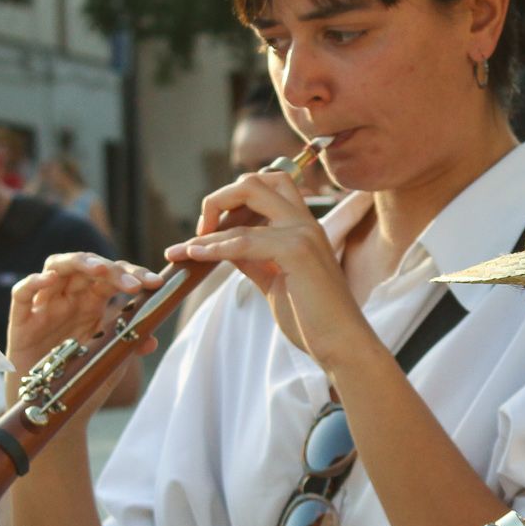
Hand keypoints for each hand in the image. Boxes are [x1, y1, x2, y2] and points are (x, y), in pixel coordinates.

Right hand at [5, 252, 159, 391]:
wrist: (48, 409)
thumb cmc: (78, 381)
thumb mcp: (109, 363)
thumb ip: (127, 346)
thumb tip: (152, 339)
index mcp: (92, 304)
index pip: (112, 276)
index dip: (133, 274)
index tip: (156, 284)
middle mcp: (69, 298)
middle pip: (87, 266)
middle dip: (112, 270)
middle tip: (134, 284)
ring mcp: (45, 306)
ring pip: (56, 267)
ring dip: (79, 263)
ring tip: (100, 270)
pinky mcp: (21, 321)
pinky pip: (21, 294)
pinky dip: (34, 283)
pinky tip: (50, 280)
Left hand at [168, 170, 374, 368]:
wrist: (342, 344)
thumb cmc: (313, 319)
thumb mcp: (275, 281)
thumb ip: (253, 258)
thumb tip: (223, 246)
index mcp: (303, 227)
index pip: (266, 189)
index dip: (232, 202)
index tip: (208, 231)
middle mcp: (305, 222)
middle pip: (256, 181)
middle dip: (219, 198)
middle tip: (201, 229)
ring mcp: (303, 232)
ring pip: (248, 199)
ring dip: (208, 225)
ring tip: (183, 249)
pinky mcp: (297, 250)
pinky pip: (244, 239)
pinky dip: (215, 246)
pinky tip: (196, 255)